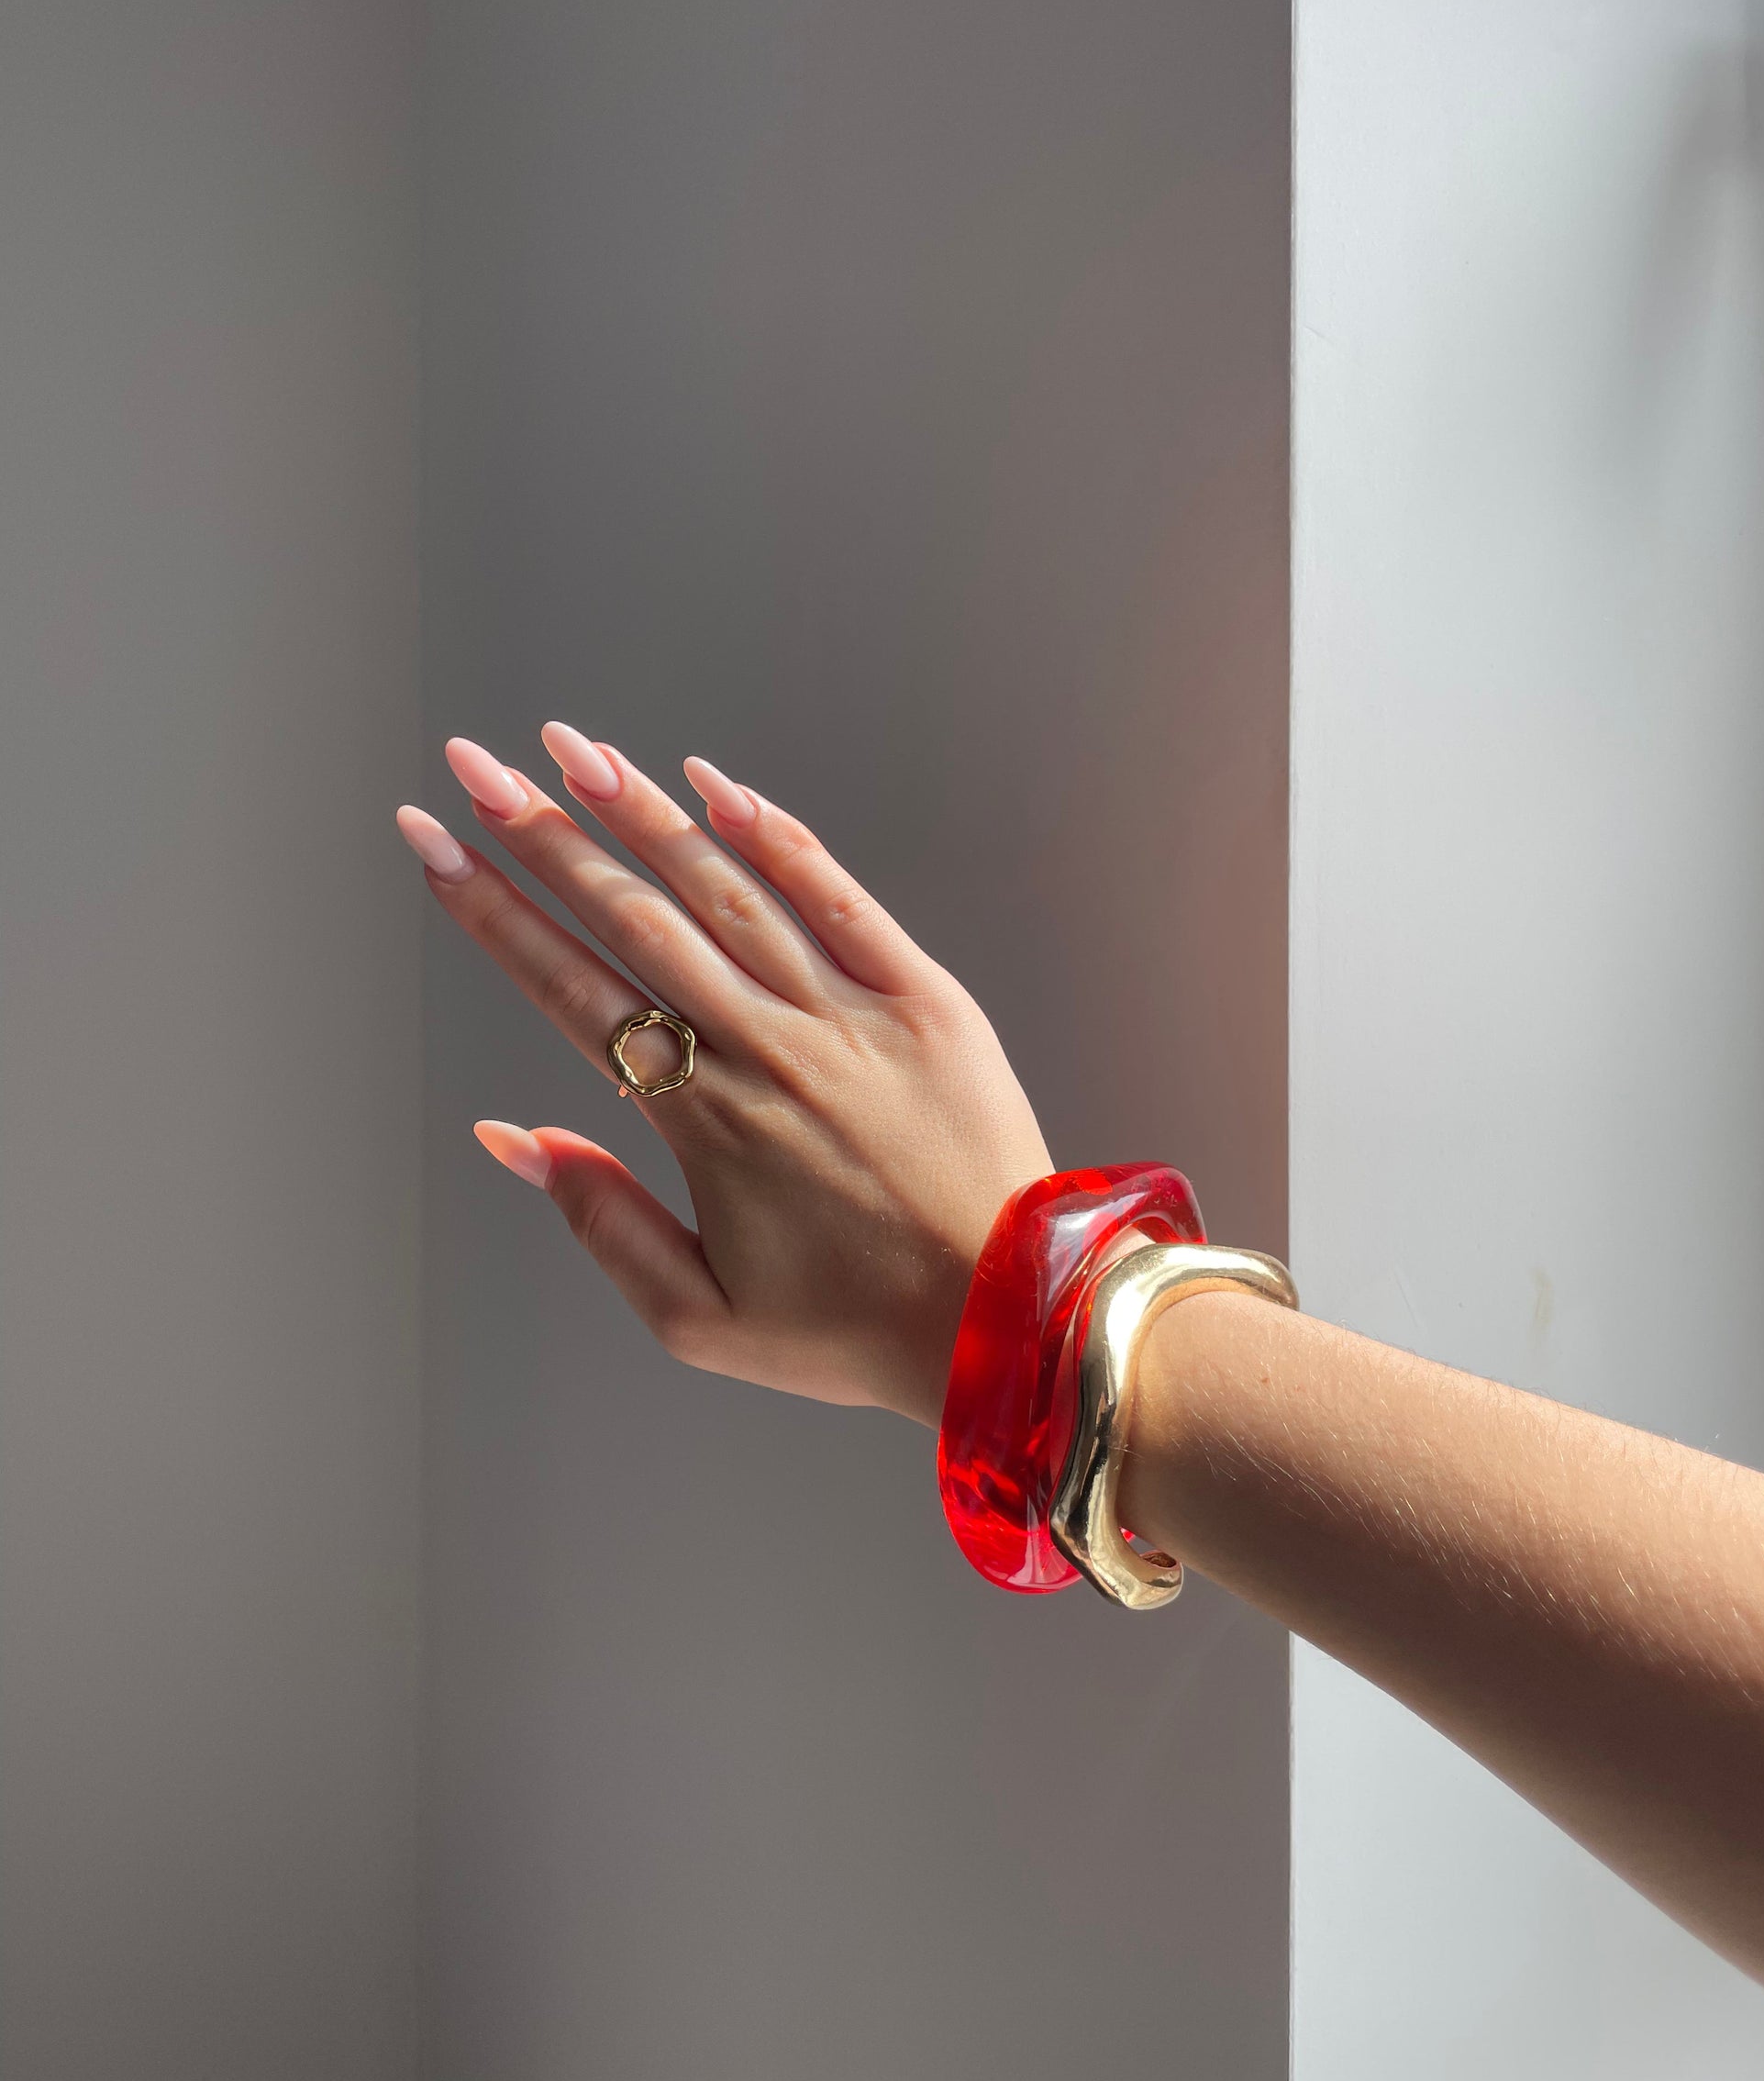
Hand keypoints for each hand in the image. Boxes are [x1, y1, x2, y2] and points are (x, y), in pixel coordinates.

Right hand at [396, 728, 1051, 1427]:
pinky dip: (773, 835)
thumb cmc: (854, 1331)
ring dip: (642, 814)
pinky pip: (838, 896)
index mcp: (705, 1123)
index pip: (572, 992)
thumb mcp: (702, 1320)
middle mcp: (768, 1050)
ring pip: (726, 891)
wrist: (1012, 1321)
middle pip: (634, 919)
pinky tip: (712, 783)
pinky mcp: (924, 996)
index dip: (493, 914)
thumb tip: (510, 1137)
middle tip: (473, 764)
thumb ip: (600, 1223)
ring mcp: (849, 1014)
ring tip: (570, 749)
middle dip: (542, 834)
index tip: (434, 847)